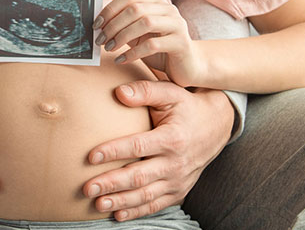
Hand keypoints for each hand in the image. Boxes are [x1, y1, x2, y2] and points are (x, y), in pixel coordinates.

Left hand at [82, 80, 233, 221]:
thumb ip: (145, 91)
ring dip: (121, 201)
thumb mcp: (170, 93)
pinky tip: (118, 214)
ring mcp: (178, 180)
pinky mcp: (179, 190)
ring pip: (146, 195)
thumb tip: (119, 93)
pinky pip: (157, 205)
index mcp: (172, 138)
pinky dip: (137, 212)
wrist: (217, 125)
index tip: (91, 156)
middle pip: (139, 176)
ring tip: (97, 203)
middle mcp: (176, 163)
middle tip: (88, 188)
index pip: (138, 147)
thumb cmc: (187, 106)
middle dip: (111, 184)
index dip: (113, 151)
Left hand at [94, 0, 203, 86]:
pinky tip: (121, 60)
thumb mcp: (137, 34)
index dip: (110, 9)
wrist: (187, 65)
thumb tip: (97, 23)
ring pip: (144, 23)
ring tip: (110, 48)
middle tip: (101, 40)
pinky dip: (133, 53)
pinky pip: (152, 45)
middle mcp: (168, 9)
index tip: (96, 24)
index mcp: (156, 2)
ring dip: (122, 36)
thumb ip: (123, 25)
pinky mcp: (181, 43)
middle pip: (135, 9)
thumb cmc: (158, 48)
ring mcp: (177, 24)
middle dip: (113, 25)